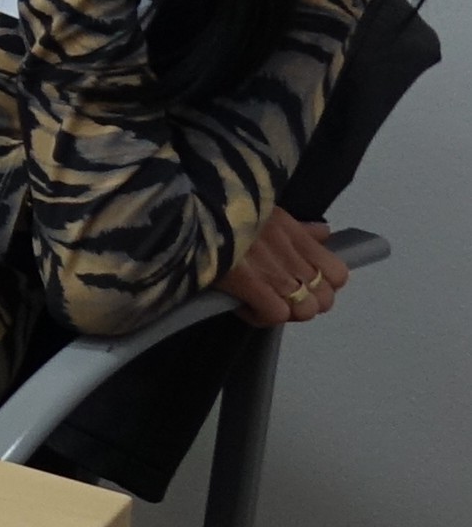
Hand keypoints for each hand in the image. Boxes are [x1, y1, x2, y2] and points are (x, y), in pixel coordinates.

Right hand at [215, 212, 352, 327]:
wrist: (187, 211)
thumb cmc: (224, 210)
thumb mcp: (267, 209)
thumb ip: (298, 227)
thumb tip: (324, 233)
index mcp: (296, 234)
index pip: (338, 273)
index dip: (324, 287)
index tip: (301, 285)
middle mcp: (291, 253)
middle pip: (323, 299)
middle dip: (304, 304)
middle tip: (279, 298)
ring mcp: (273, 270)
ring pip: (304, 310)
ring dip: (283, 312)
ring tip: (262, 303)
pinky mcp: (250, 283)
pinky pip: (275, 315)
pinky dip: (261, 317)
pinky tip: (244, 307)